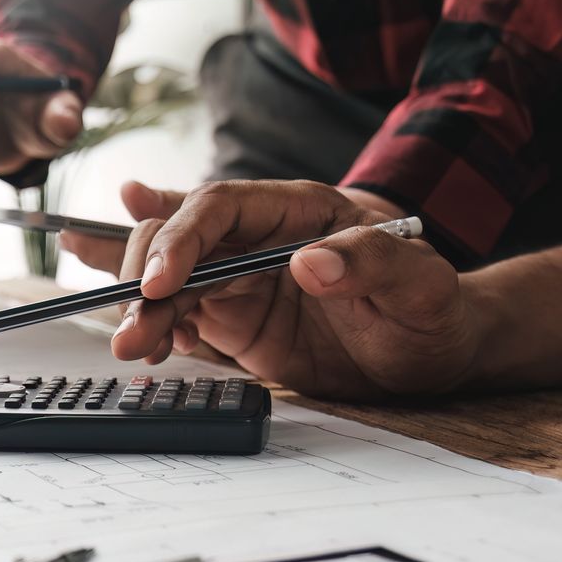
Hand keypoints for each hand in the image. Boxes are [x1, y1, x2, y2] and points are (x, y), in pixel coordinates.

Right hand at [83, 179, 486, 398]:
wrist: (432, 356)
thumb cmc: (432, 308)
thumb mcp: (422, 285)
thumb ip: (373, 262)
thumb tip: (309, 261)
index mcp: (298, 209)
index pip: (220, 206)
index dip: (181, 237)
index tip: (160, 281)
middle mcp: (259, 236)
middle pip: (178, 238)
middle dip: (145, 277)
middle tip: (134, 329)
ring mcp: (241, 278)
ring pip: (169, 279)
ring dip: (140, 309)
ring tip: (128, 345)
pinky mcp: (234, 319)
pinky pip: (179, 313)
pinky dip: (155, 326)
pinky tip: (141, 338)